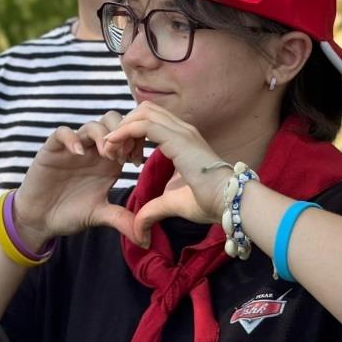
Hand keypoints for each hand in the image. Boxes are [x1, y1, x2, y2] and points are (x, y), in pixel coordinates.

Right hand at [13, 111, 142, 248]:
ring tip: (105, 154)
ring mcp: (74, 148)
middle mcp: (94, 150)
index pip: (128, 135)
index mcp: (109, 161)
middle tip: (122, 155)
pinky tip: (79, 153)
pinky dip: (72, 138)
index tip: (137, 161)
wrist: (40, 220)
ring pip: (92, 124)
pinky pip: (62, 133)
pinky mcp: (53, 150)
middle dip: (122, 133)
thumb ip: (121, 219)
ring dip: (103, 135)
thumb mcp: (99, 215)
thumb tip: (144, 238)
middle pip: (113, 121)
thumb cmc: (71, 213)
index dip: (136, 141)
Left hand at [103, 102, 231, 243]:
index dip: (132, 133)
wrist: (228, 202)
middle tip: (115, 151)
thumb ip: (153, 210)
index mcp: (183, 138)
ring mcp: (182, 131)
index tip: (123, 157)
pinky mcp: (179, 139)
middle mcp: (182, 129)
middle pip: (145, 110)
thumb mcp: (172, 204)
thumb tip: (138, 232)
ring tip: (113, 150)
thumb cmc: (209, 202)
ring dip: (123, 128)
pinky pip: (145, 125)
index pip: (151, 120)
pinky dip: (125, 132)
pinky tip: (116, 147)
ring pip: (143, 113)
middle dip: (125, 126)